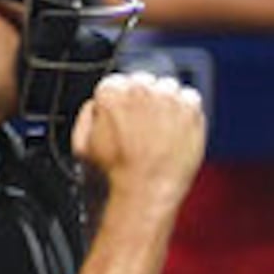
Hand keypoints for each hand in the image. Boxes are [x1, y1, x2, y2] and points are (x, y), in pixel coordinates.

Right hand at [71, 71, 205, 206]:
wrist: (144, 192)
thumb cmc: (114, 173)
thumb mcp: (82, 142)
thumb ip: (89, 113)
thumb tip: (98, 104)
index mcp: (110, 92)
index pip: (119, 81)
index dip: (123, 100)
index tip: (128, 114)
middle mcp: (139, 89)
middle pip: (145, 82)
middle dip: (145, 99)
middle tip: (146, 125)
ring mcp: (167, 99)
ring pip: (169, 88)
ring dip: (167, 103)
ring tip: (163, 129)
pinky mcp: (190, 111)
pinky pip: (191, 98)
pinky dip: (188, 110)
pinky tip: (178, 130)